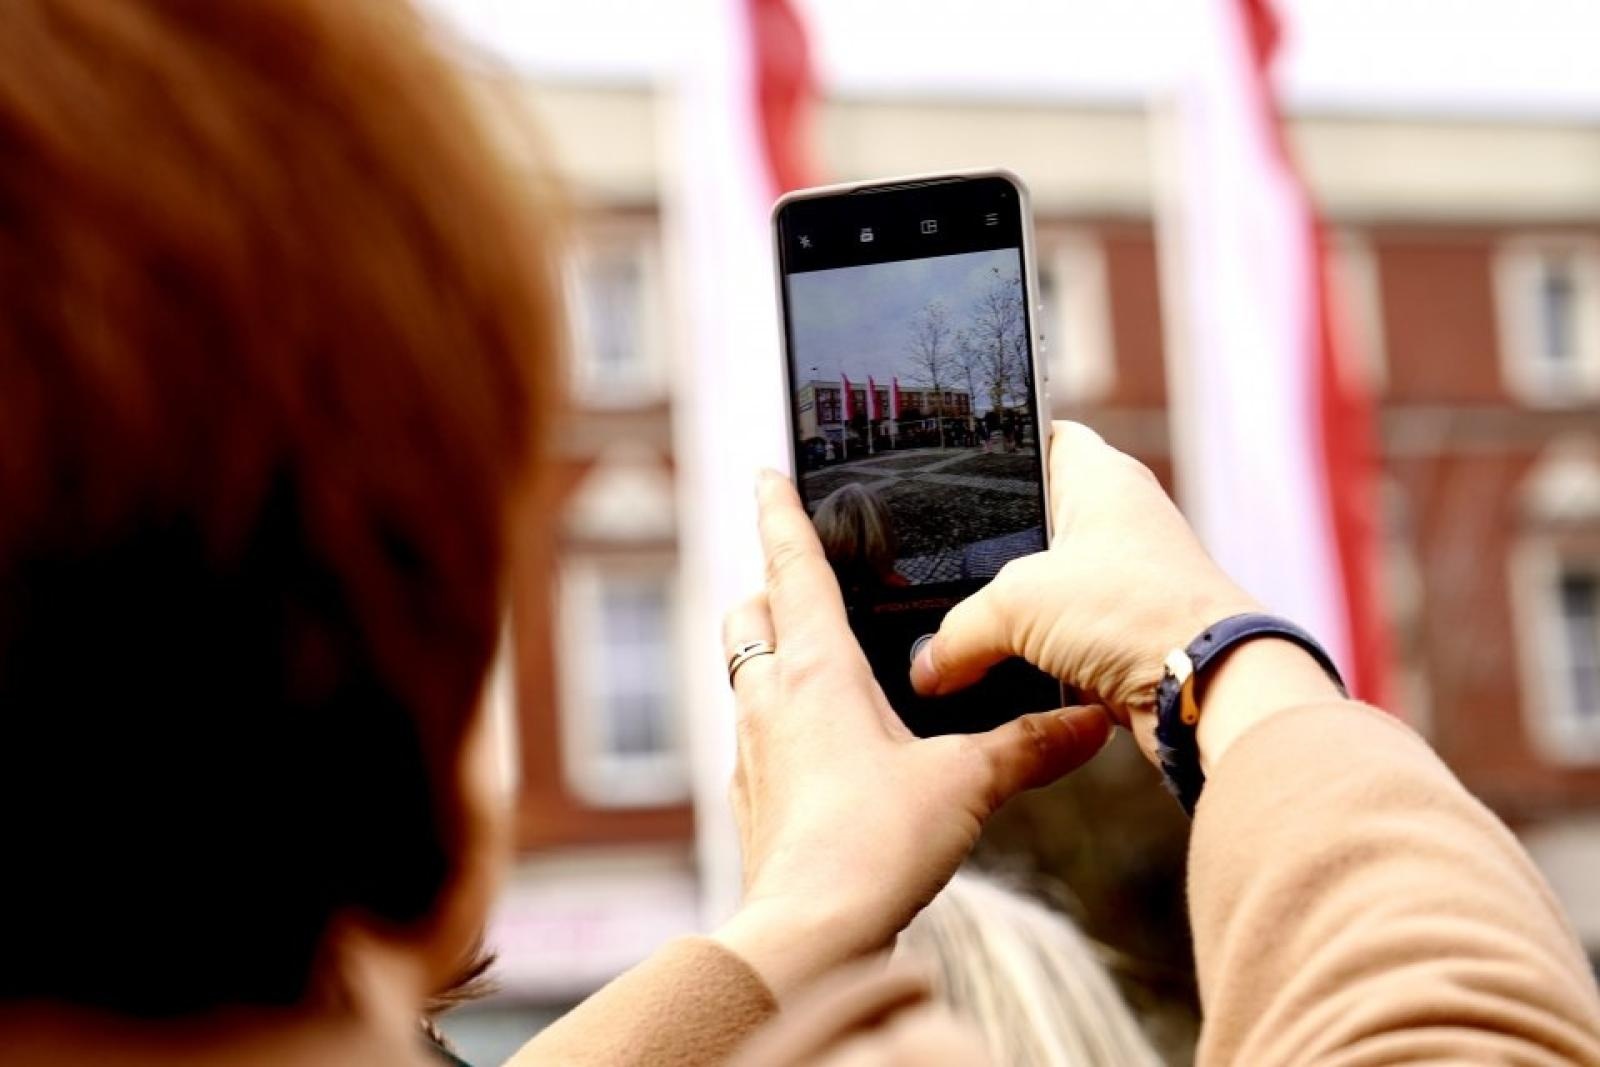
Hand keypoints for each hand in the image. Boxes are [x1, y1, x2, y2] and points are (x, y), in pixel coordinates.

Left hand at [712, 471, 1110, 998]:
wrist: (811, 929)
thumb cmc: (878, 843)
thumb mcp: (969, 784)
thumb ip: (1030, 745)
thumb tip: (1090, 723)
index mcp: (817, 669)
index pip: (792, 567)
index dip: (780, 513)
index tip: (765, 472)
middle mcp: (772, 697)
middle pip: (750, 612)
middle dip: (768, 585)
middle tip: (801, 575)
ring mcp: (753, 748)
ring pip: (745, 671)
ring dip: (769, 649)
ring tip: (815, 655)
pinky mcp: (752, 795)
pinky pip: (755, 731)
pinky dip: (777, 715)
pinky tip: (818, 743)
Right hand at [909, 421, 1339, 767]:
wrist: (1207, 688)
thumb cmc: (1133, 612)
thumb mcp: (1017, 606)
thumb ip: (959, 631)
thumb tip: (926, 666)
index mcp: (1100, 476)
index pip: (1041, 435)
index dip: (997, 445)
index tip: (949, 466)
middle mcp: (1119, 520)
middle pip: (1035, 521)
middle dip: (988, 550)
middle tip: (938, 563)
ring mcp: (1127, 579)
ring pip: (1048, 586)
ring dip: (1014, 612)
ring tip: (961, 624)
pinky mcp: (1128, 634)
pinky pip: (1065, 637)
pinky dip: (1037, 655)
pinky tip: (999, 668)